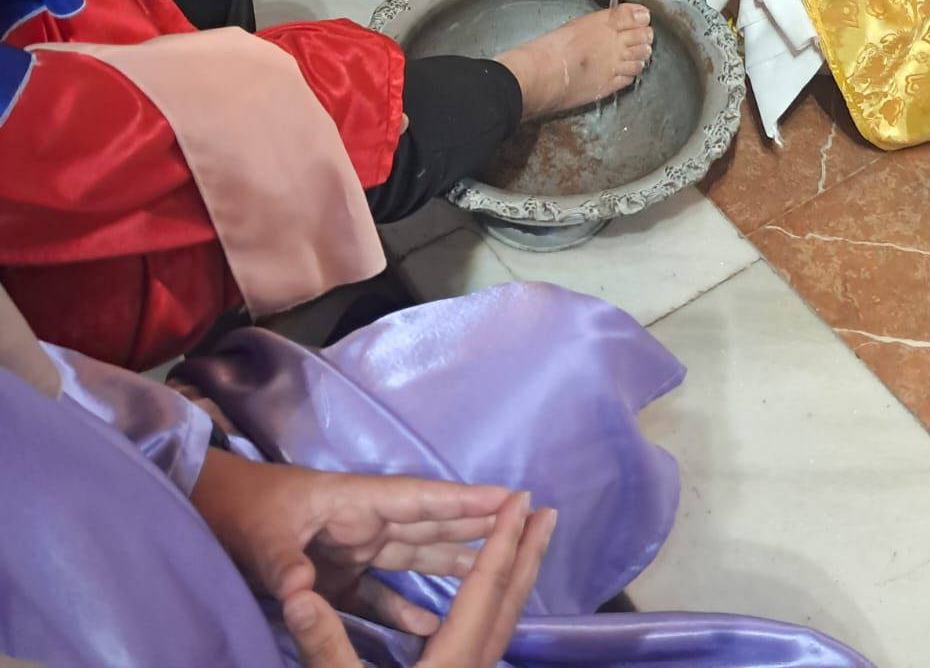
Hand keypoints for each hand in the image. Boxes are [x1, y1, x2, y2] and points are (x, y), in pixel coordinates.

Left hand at [190, 452, 517, 656]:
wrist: (211, 512)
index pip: (419, 501)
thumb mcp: (261, 537)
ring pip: (414, 555)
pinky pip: (382, 593)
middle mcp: (364, 522)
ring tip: (496, 568)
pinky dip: (406, 606)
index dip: (462, 502)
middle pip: (428, 526)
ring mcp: (354, 548)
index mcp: (354, 502)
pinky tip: (429, 624)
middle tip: (524, 524)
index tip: (507, 498)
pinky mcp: (338, 575)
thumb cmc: (242, 511)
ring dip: (451, 562)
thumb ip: (283, 565)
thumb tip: (303, 593)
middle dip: (473, 526)